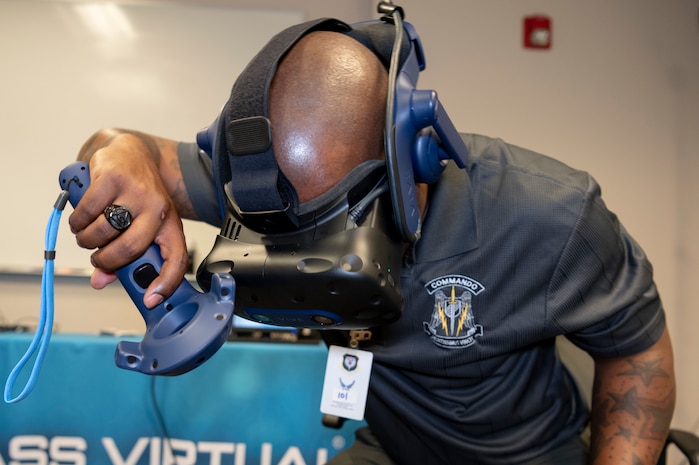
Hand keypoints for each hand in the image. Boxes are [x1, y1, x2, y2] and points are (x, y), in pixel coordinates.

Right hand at [68, 132, 189, 307]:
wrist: (132, 153)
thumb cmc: (138, 195)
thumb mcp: (140, 224)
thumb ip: (121, 256)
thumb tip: (99, 281)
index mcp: (170, 224)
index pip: (176, 258)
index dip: (166, 283)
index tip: (151, 299)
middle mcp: (158, 207)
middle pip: (129, 248)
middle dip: (106, 260)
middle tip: (97, 258)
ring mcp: (135, 191)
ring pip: (104, 232)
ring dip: (87, 240)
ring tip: (88, 235)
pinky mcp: (112, 178)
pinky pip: (87, 212)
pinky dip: (77, 222)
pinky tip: (81, 219)